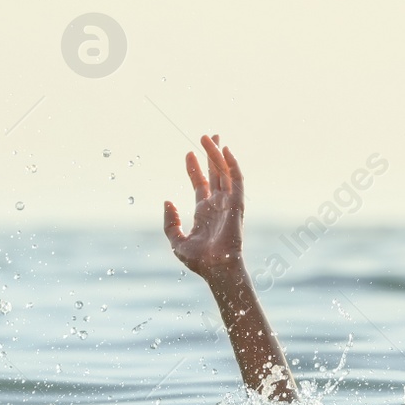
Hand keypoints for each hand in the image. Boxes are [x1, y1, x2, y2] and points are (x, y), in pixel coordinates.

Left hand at [163, 134, 244, 279]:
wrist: (216, 269)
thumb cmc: (199, 261)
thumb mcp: (176, 241)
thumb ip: (170, 222)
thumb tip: (167, 201)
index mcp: (204, 212)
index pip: (200, 184)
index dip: (194, 168)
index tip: (188, 153)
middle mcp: (217, 205)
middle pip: (215, 173)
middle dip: (210, 154)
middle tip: (206, 136)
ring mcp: (228, 203)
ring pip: (224, 172)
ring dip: (218, 154)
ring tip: (211, 137)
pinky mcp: (236, 204)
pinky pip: (236, 179)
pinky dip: (232, 164)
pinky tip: (226, 150)